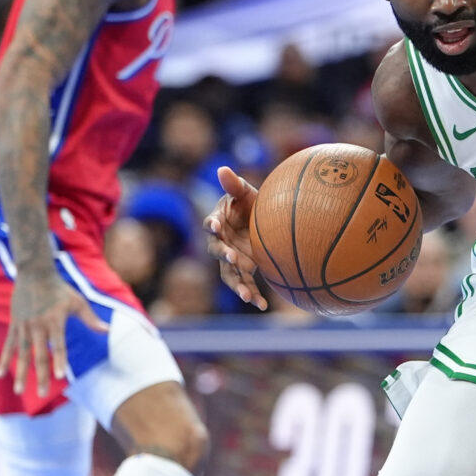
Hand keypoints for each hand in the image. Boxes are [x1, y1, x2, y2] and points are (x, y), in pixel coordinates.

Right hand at [0, 269, 106, 397]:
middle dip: (41, 375)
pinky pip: (9, 345)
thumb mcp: (78, 302)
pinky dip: (4, 360)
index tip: (61, 377)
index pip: (59, 345)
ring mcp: (24, 325)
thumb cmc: (60, 289)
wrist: (34, 273)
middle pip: (39, 354)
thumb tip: (108, 331)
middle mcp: (38, 325)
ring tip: (18, 390)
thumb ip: (90, 319)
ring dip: (20, 373)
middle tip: (42, 394)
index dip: (60, 361)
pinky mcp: (15, 324)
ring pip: (22, 354)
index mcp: (55, 321)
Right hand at [204, 164, 267, 310]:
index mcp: (218, 222)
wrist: (264, 220)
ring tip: (246, 295)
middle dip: (224, 255)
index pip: (211, 224)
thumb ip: (234, 184)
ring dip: (237, 285)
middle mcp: (221, 243)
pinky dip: (253, 296)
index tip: (214, 225)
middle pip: (217, 251)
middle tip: (231, 257)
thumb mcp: (245, 192)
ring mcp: (232, 259)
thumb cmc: (252, 203)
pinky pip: (246, 285)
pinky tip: (262, 306)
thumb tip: (222, 169)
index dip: (211, 225)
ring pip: (230, 275)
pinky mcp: (244, 270)